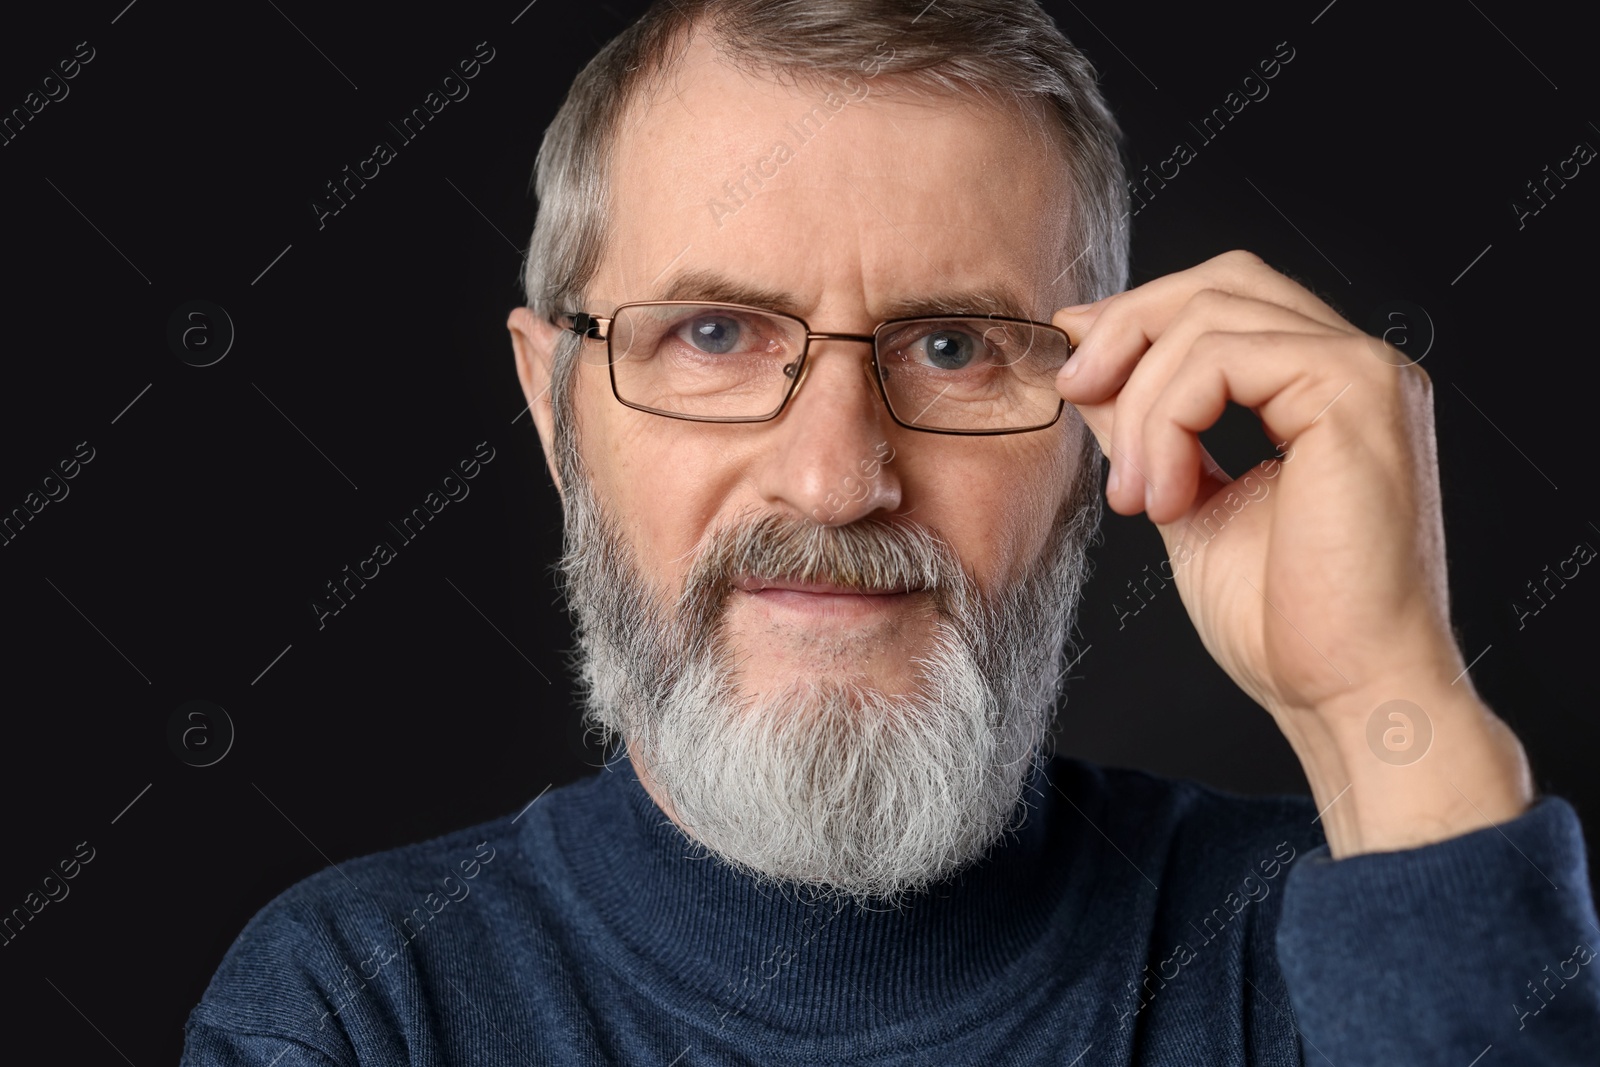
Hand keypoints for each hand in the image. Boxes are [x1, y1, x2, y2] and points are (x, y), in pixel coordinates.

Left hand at [1053, 251, 1531, 857]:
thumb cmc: (1281, 621)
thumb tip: (1090, 367)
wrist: (1343, 691)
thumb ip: (1148, 426)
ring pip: (1210, 318)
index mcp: (1322, 388)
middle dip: (1129, 328)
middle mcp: (1352, 367)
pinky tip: (1166, 499)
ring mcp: (1362, 372)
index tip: (1073, 367)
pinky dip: (1169, 421)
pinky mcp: (1354, 394)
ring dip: (1142, 402)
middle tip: (1074, 392)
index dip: (1139, 318)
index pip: (1224, 301)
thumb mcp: (1186, 499)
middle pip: (1220, 281)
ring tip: (1136, 495)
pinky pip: (1223, 360)